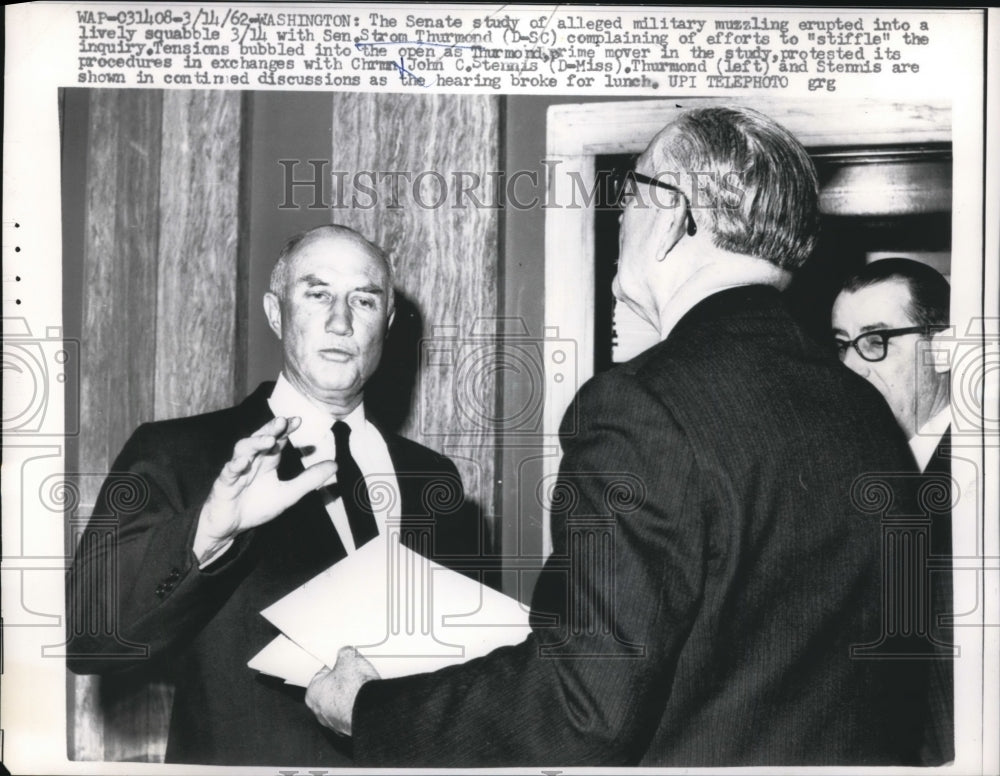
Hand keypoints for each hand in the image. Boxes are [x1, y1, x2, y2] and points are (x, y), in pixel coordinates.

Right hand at [193, 416, 336, 562]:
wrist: (230, 526)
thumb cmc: (256, 506)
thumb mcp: (288, 494)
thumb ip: (309, 479)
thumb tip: (335, 465)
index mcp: (267, 460)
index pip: (278, 439)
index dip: (286, 429)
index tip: (298, 420)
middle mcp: (252, 460)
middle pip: (260, 439)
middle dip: (271, 429)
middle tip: (283, 421)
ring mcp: (237, 470)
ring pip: (243, 450)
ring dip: (255, 443)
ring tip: (269, 440)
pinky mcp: (224, 484)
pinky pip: (228, 472)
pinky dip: (235, 466)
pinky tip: (243, 462)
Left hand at [305, 646, 379, 735]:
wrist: (371, 710)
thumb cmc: (353, 688)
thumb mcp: (349, 658)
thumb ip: (344, 653)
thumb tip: (346, 653)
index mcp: (313, 692)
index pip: (322, 674)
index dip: (336, 667)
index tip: (344, 665)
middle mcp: (319, 711)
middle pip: (331, 689)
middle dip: (343, 682)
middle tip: (354, 675)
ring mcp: (334, 722)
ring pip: (341, 703)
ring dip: (350, 696)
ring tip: (362, 687)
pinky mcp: (348, 729)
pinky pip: (352, 713)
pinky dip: (358, 707)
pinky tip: (365, 699)